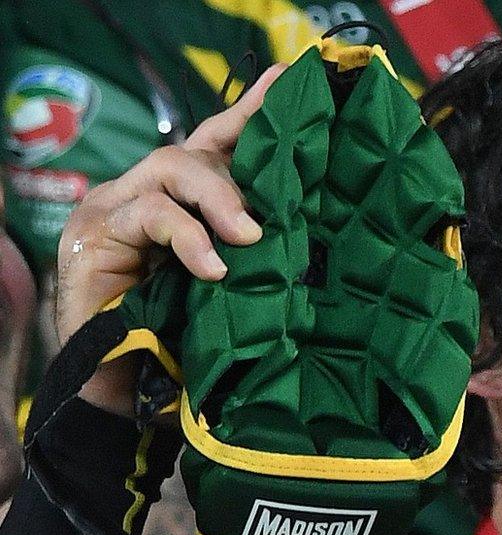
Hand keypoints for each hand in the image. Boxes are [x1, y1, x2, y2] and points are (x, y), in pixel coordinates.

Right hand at [51, 64, 283, 413]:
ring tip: (249, 238)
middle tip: (270, 219)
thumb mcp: (238, 299)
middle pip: (196, 150)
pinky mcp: (95, 235)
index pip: (218, 146)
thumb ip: (263, 264)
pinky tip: (213, 268)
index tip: (294, 86)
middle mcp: (148, 198)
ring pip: (170, 167)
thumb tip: (323, 246)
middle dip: (240, 169)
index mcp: (185, 207)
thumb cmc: (184, 349)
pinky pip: (148, 214)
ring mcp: (117, 211)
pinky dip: (187, 237)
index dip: (253, 115)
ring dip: (218, 198)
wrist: (123, 396)